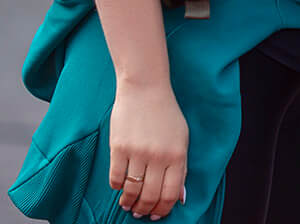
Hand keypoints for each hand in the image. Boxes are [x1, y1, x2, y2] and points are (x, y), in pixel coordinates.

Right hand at [109, 82, 187, 218]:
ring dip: (129, 203)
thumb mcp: (182, 139)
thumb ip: (181, 168)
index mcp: (178, 155)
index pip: (171, 193)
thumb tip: (179, 197)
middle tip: (140, 213)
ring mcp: (137, 153)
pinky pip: (116, 178)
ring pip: (132, 190)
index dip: (163, 209)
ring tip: (128, 205)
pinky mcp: (118, 148)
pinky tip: (120, 188)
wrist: (145, 90)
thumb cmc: (166, 115)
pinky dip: (117, 187)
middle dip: (145, 210)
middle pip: (151, 196)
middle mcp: (158, 157)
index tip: (157, 215)